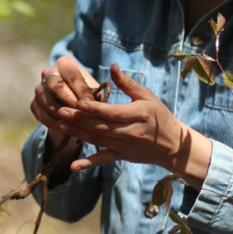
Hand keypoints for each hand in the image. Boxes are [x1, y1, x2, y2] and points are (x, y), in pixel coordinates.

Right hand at [30, 56, 102, 153]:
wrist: (71, 105)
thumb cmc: (86, 95)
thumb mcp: (94, 91)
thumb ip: (96, 95)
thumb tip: (97, 105)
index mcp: (65, 64)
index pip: (71, 75)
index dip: (82, 90)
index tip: (92, 104)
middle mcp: (48, 72)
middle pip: (56, 86)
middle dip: (70, 102)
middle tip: (82, 114)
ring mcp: (39, 89)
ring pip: (49, 102)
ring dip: (62, 114)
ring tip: (75, 123)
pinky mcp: (34, 104)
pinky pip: (42, 115)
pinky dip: (54, 122)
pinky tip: (65, 127)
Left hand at [54, 63, 212, 187]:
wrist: (172, 145)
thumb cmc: (159, 116)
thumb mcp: (147, 96)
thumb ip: (128, 83)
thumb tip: (112, 67)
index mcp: (138, 115)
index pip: (112, 112)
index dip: (94, 108)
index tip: (78, 102)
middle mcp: (131, 132)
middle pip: (101, 126)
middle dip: (80, 119)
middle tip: (61, 111)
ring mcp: (125, 146)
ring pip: (98, 140)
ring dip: (78, 134)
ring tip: (60, 125)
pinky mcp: (122, 156)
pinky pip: (103, 160)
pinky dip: (88, 164)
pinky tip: (73, 166)